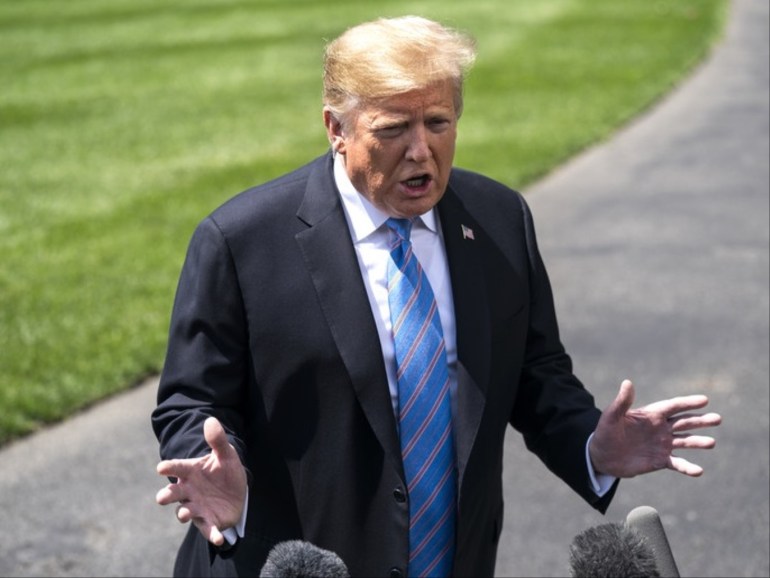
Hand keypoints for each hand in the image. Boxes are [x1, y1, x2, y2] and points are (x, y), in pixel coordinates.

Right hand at [156, 417, 247, 545]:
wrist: (235, 491)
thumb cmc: (225, 470)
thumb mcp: (226, 454)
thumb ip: (217, 440)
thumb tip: (210, 420)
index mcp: (191, 471)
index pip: (177, 467)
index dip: (169, 467)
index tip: (161, 467)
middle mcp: (189, 490)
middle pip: (173, 492)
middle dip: (166, 495)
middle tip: (162, 497)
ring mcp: (196, 506)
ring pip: (184, 511)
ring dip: (183, 514)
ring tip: (185, 514)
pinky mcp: (207, 521)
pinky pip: (208, 529)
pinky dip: (212, 534)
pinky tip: (219, 538)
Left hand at [589, 379, 721, 477]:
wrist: (602, 456)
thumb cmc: (606, 432)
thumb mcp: (612, 416)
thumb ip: (622, 402)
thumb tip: (627, 382)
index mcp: (651, 414)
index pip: (673, 406)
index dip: (688, 403)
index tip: (704, 400)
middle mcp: (661, 428)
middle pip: (684, 422)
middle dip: (701, 420)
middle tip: (718, 419)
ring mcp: (663, 444)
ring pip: (685, 441)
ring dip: (698, 441)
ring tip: (711, 443)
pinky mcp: (661, 460)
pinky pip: (677, 463)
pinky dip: (688, 467)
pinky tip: (699, 471)